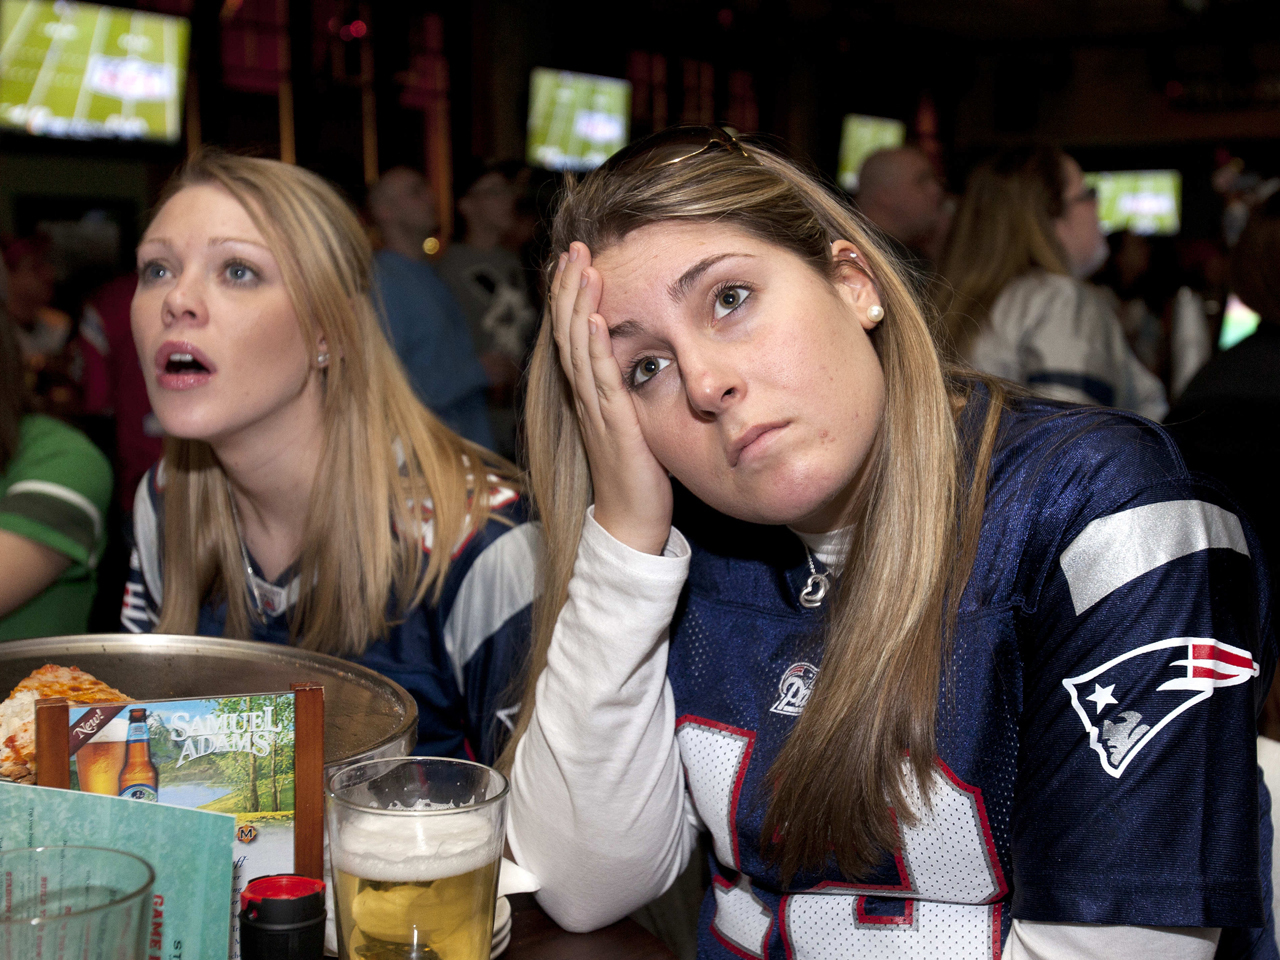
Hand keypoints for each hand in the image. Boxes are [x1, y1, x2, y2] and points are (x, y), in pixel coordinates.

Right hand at [551, 242, 672, 554]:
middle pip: (569, 332)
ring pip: (579, 349)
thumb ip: (629, 389)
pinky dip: (595, 350)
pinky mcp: (613, 426)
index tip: (575, 260)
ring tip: (582, 268)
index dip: (571, 296)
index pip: (574, 334)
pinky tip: (595, 321)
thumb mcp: (633, 419)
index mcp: (590, 393)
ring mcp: (596, 411)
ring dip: (579, 306)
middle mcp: (586, 397)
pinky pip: (601, 382)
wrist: (630, 521)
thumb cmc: (636, 473)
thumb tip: (640, 358)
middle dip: (570, 288)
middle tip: (574, 247)